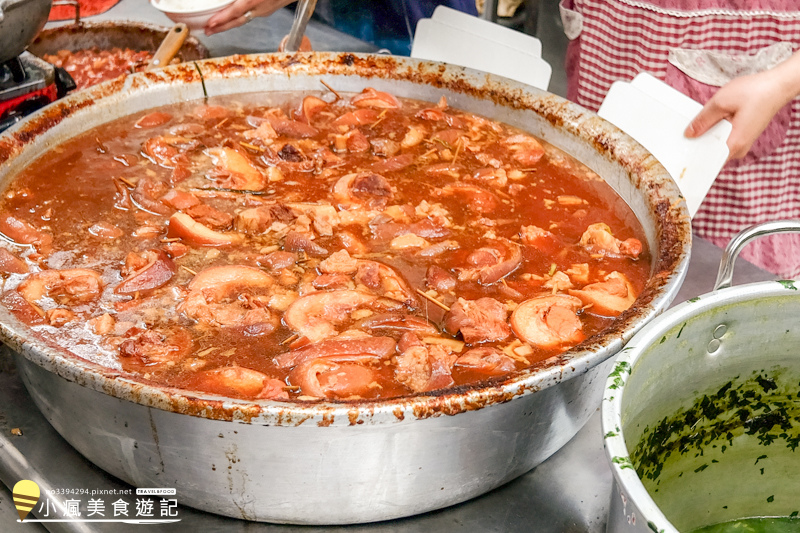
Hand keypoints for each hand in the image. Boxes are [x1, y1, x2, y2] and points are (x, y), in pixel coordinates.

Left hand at [205, 0, 294, 34]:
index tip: (210, 23)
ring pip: (244, 20)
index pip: (235, 11)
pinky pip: (251, 16)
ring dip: (229, 24)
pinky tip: (233, 17)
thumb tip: (235, 2)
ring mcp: (265, 11)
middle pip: (238, 21)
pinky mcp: (269, 10)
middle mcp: (261, 8)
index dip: (222, 18)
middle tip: (208, 31)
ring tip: (216, 27)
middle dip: (221, 27)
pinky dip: (239, 18)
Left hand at [684, 52, 799, 159]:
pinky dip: (712, 134)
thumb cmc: (755, 92)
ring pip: (715, 147)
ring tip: (689, 132)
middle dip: (695, 148)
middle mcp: (738, 149)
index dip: (692, 160)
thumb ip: (703, 120)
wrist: (777, 86)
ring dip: (703, 139)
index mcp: (733, 145)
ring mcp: (740, 143)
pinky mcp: (741, 136)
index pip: (708, 163)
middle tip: (678, 142)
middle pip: (710, 155)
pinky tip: (705, 126)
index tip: (678, 158)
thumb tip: (689, 134)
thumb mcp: (721, 103)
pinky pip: (722, 140)